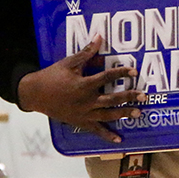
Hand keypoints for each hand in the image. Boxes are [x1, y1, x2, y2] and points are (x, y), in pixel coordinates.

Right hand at [17, 35, 145, 142]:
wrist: (35, 94)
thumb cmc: (52, 76)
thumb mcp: (69, 62)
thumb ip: (86, 52)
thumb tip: (100, 37)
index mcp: (84, 85)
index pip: (107, 77)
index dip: (121, 73)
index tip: (134, 72)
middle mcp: (87, 101)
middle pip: (112, 99)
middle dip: (129, 97)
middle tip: (143, 96)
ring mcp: (84, 114)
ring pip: (108, 115)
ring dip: (123, 114)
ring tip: (137, 113)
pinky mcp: (80, 122)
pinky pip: (96, 130)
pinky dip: (107, 136)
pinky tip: (119, 140)